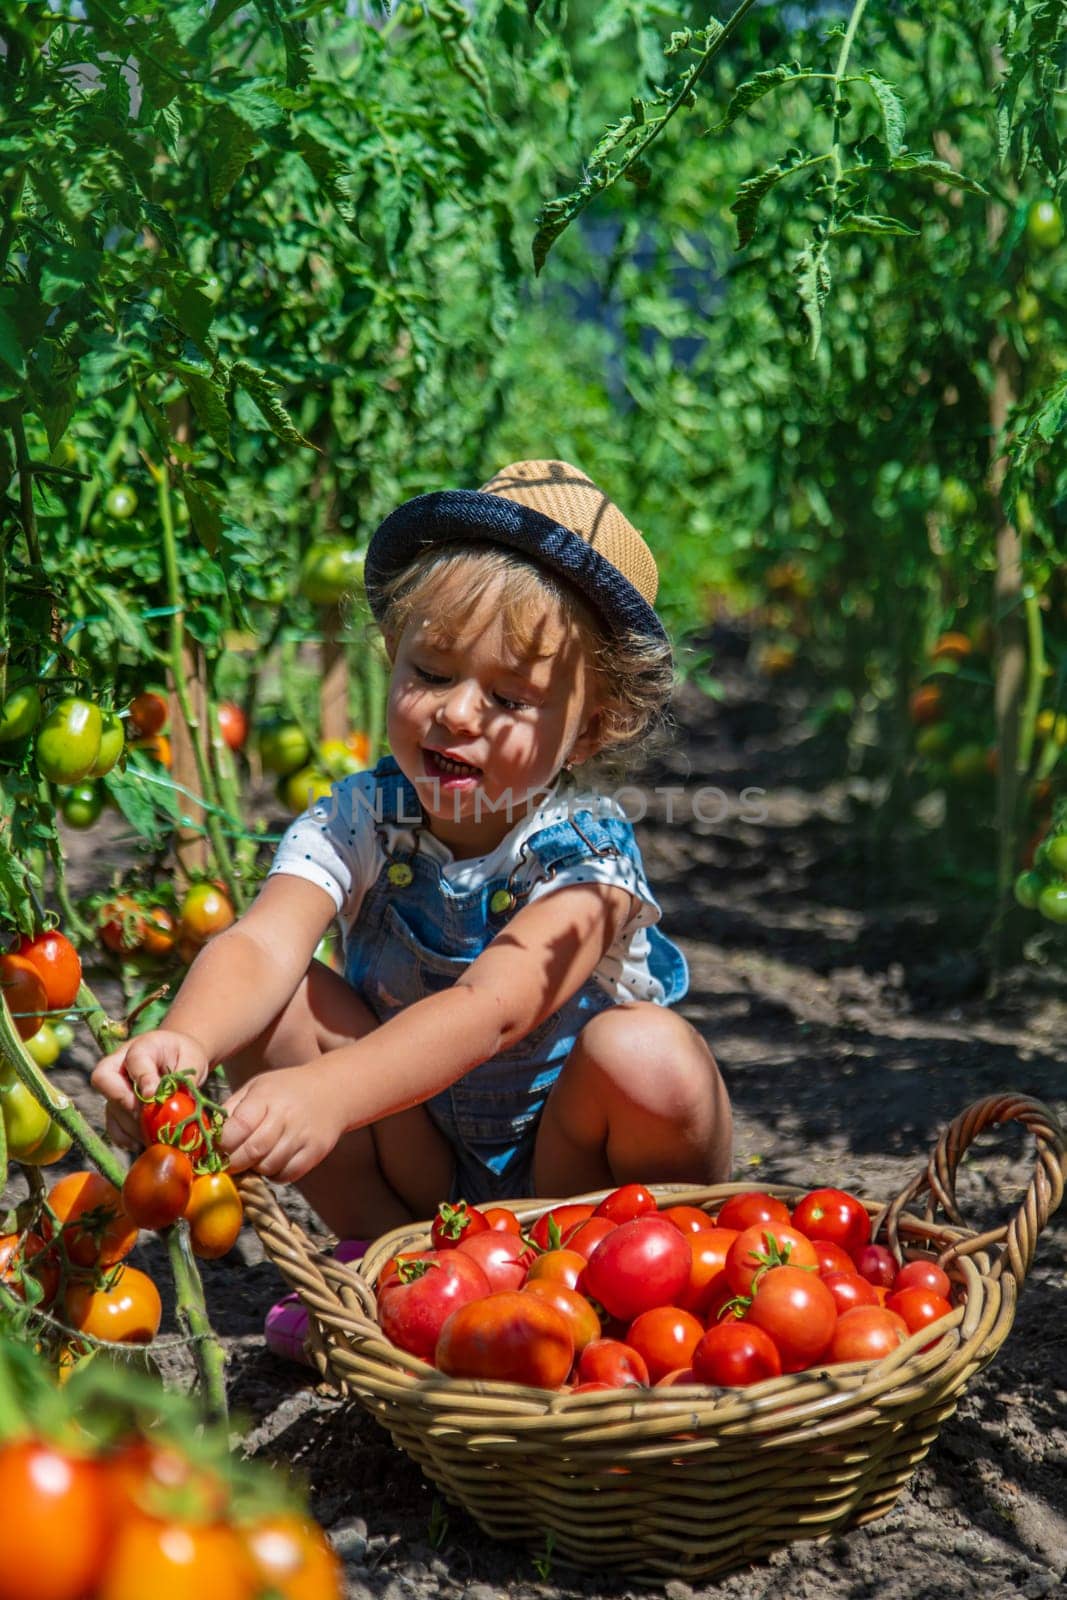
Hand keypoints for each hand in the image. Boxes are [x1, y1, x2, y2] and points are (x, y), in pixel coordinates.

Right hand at [91, 1030, 209, 1150]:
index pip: (134, 1059)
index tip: (153, 1095)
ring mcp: (114, 1086)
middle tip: (151, 1121)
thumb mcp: (192, 1058)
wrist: (177, 1059)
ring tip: (155, 1137)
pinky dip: (125, 1138)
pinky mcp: (115, 1107)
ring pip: (111, 1107)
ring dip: (131, 1126)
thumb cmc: (184, 1055)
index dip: (142, 1078)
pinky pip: (112, 1125)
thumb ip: (185, 1076)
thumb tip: (175, 1101)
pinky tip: (142, 1144)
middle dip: (127, 1104)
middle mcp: (120, 1064)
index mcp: (142, 1046)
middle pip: (106, 1081)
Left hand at [217, 1063, 340, 1182]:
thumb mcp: (257, 1087)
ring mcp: (302, 1135)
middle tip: (228, 1163)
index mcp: (266, 1097)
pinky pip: (286, 1175)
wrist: (333, 1090)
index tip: (216, 1149)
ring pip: (267, 1167)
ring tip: (253, 1159)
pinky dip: (274, 1174)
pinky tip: (272, 1162)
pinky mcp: (314, 1152)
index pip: (238, 1127)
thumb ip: (232, 1108)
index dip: (222, 1144)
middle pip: (251, 1151)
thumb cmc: (286, 1089)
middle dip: (233, 1162)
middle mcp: (285, 1116)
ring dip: (254, 1168)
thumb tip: (206, 1135)